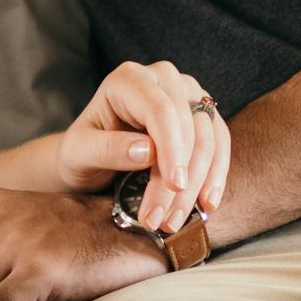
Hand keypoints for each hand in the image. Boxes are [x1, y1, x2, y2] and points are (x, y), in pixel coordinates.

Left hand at [55, 58, 229, 232]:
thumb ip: (107, 149)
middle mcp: (163, 79)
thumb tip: (148, 152)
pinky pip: (220, 144)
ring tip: (175, 221)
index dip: (172, 149)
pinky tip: (207, 204)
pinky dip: (215, 176)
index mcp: (129, 79)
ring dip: (198, 184)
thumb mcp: (79, 152)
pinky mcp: (202, 115)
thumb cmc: (82, 150)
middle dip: (181, 179)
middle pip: (188, 126)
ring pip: (208, 138)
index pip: (160, 110)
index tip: (175, 186)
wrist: (90, 157)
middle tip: (164, 221)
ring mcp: (187, 94)